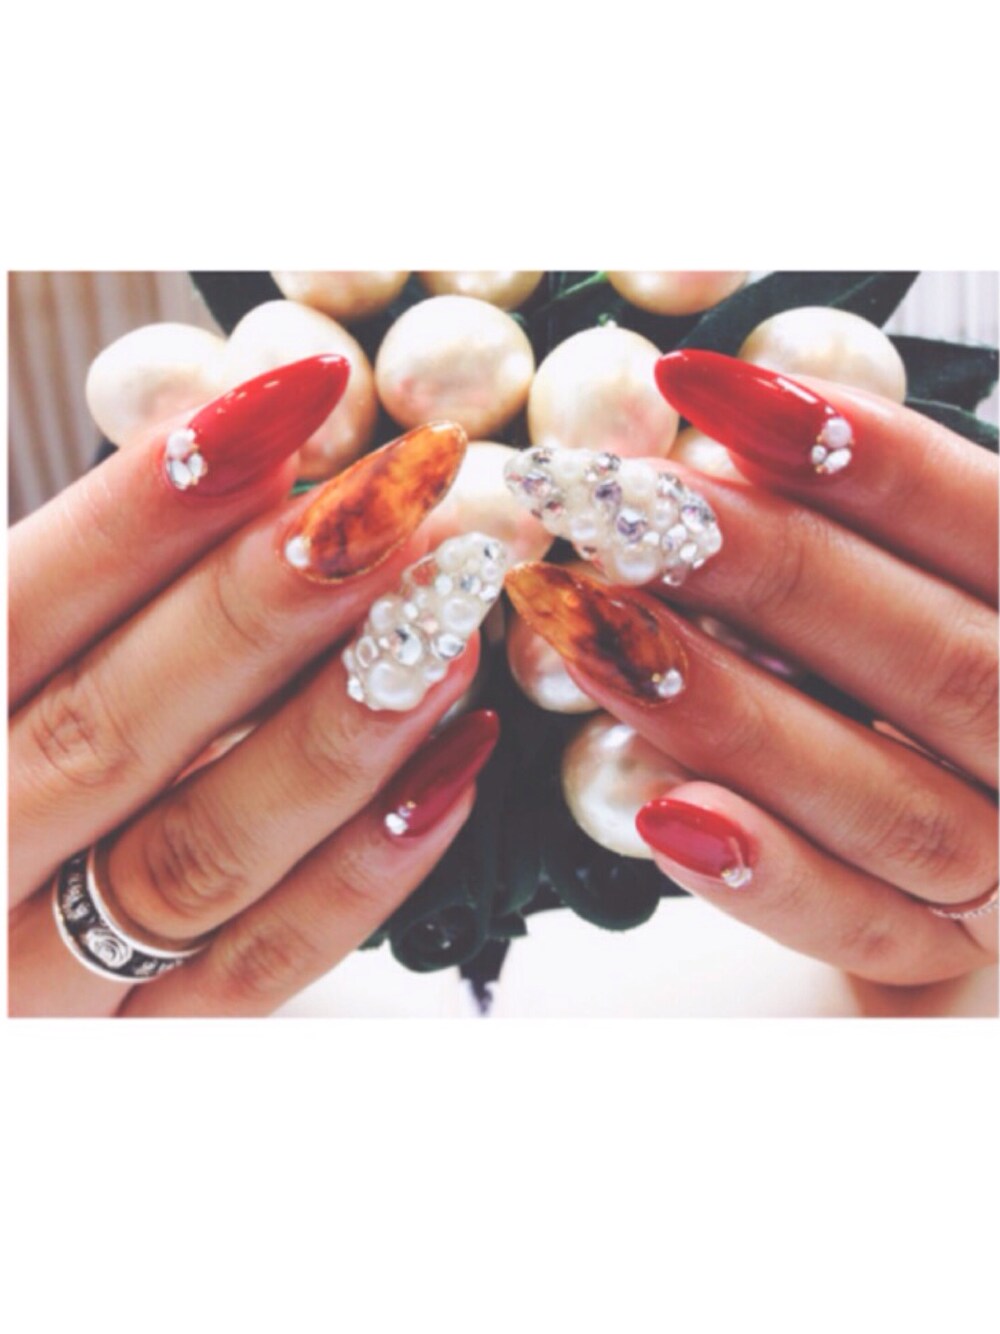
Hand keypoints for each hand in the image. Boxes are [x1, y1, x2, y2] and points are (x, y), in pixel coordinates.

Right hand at [9, 357, 497, 1015]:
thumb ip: (64, 603)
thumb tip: (230, 457)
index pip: (17, 615)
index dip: (144, 511)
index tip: (281, 404)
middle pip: (115, 729)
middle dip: (266, 606)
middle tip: (400, 505)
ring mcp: (41, 982)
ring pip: (200, 854)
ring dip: (340, 731)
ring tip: (448, 619)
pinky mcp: (132, 1049)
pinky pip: (254, 973)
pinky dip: (360, 875)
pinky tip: (452, 770)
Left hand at [506, 351, 997, 991]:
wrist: (985, 826)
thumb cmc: (936, 665)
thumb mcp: (918, 585)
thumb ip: (858, 536)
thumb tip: (713, 444)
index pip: (991, 527)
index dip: (867, 458)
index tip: (709, 388)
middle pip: (938, 662)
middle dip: (773, 574)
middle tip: (621, 507)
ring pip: (891, 800)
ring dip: (732, 712)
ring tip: (590, 628)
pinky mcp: (950, 951)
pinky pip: (868, 926)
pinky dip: (769, 876)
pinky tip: (666, 814)